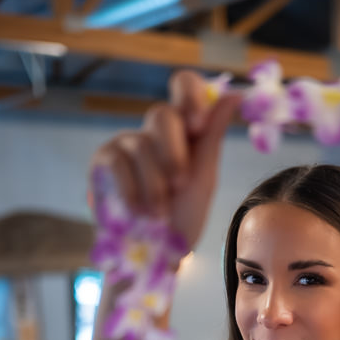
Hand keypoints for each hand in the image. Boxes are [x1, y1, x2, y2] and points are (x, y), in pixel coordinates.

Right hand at [89, 71, 241, 252]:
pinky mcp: (103, 160)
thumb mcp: (204, 178)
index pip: (183, 85)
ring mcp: (126, 143)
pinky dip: (132, 190)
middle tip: (180, 185)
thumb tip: (235, 93)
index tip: (197, 126)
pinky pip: (118, 163)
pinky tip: (138, 211)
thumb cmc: (183, 216)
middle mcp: (153, 130)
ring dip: (156, 185)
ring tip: (160, 213)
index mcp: (183, 129)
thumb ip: (213, 135)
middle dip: (174, 154)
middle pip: (161, 114)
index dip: (189, 97)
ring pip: (142, 145)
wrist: (157, 254)